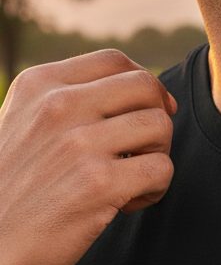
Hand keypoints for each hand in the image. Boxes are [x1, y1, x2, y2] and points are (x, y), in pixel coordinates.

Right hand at [0, 49, 175, 264]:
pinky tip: (126, 203)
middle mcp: (57, 106)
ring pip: (161, 126)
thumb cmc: (11, 193)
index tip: (146, 113)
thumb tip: (144, 89)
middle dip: (157, 118)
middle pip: (146, 88)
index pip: (115, 61)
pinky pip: (161, 169)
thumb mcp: (22, 126)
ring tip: (130, 179)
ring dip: (157, 155)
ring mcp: (78, 144)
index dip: (143, 86)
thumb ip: (68, 103)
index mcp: (38, 85)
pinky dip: (154, 188)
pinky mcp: (98, 184)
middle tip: (140, 151)